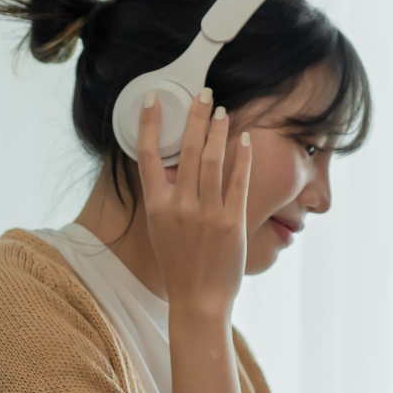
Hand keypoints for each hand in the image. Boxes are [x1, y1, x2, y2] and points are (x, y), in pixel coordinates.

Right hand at [136, 88, 251, 309]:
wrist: (198, 300)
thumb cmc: (179, 265)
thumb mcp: (160, 228)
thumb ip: (165, 198)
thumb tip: (174, 166)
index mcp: (156, 207)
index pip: (147, 156)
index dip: (149, 124)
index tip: (153, 99)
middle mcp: (180, 206)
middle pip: (185, 149)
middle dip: (194, 116)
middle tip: (202, 93)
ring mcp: (207, 213)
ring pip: (212, 159)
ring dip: (217, 130)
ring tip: (222, 110)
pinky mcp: (232, 221)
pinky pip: (238, 180)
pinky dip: (242, 157)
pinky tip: (245, 139)